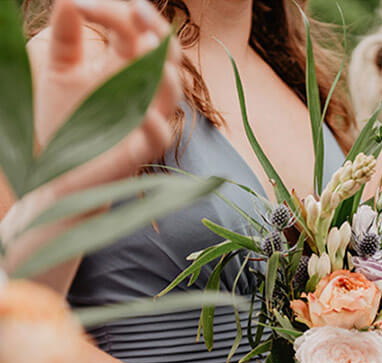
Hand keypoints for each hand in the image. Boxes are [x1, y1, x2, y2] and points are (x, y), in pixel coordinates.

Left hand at [28, 0, 181, 192]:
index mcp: (124, 65)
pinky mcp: (140, 151)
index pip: (132, 29)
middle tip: (137, 10)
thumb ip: (65, 37)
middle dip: (157, 30)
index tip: (79, 3)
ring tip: (149, 49)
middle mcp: (142, 89)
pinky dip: (156, 125)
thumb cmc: (65, 122)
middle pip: (164, 54)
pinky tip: (144, 114)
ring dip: (164, 71)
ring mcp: (146, 119)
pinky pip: (159, 136)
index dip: (113, 11)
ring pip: (171, 92)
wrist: (57, 173)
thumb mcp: (59, 71)